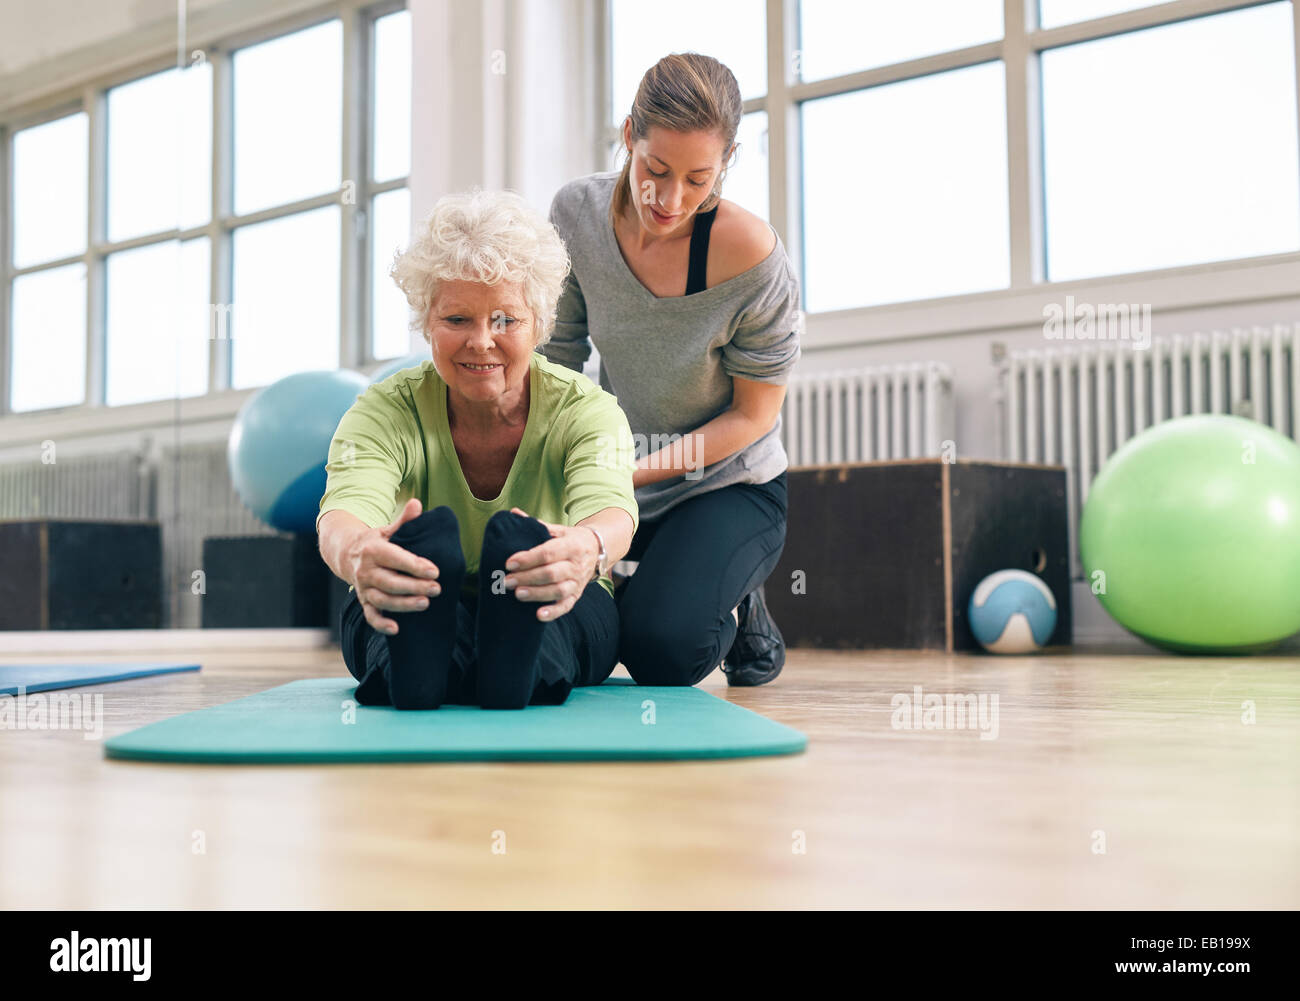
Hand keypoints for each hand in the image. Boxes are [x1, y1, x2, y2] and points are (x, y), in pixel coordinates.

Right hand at [346, 498, 441, 635]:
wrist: (346, 553)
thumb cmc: (375, 542)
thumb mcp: (387, 529)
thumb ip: (404, 521)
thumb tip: (417, 503)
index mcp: (373, 550)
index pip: (395, 558)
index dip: (414, 565)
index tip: (434, 570)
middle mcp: (366, 570)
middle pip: (390, 582)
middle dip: (413, 586)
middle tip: (436, 588)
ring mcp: (363, 587)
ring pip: (382, 600)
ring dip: (403, 605)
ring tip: (424, 604)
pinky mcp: (363, 601)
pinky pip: (370, 615)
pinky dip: (380, 624)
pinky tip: (396, 629)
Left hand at [501, 507, 599, 620]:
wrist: (598, 549)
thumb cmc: (571, 539)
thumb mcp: (558, 529)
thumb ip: (536, 524)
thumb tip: (513, 514)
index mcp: (571, 545)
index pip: (547, 553)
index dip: (527, 559)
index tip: (509, 563)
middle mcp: (576, 564)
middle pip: (551, 573)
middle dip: (527, 578)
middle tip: (507, 581)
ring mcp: (577, 581)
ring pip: (558, 590)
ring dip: (537, 593)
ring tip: (518, 594)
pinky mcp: (577, 595)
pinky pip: (566, 606)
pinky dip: (553, 612)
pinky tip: (538, 615)